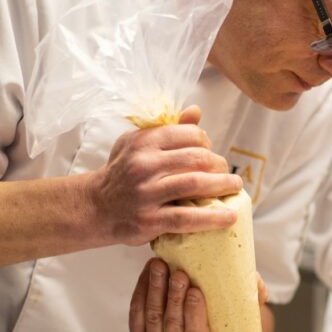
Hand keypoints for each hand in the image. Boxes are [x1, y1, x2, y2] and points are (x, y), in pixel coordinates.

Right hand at [86, 106, 242, 245]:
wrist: (96, 207)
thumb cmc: (122, 173)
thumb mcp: (137, 144)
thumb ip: (168, 129)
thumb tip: (196, 111)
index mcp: (144, 142)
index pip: (190, 135)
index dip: (207, 144)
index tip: (211, 154)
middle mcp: (145, 165)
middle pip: (198, 159)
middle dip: (220, 165)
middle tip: (227, 173)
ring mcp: (147, 193)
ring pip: (196, 184)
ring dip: (223, 185)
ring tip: (235, 188)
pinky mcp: (151, 220)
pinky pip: (188, 217)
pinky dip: (212, 218)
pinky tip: (229, 217)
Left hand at [129, 259, 268, 331]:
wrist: (204, 322)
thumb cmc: (226, 317)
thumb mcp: (243, 310)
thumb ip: (253, 297)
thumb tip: (257, 285)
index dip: (194, 315)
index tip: (196, 291)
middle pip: (172, 327)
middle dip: (174, 297)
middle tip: (178, 273)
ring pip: (152, 318)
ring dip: (155, 290)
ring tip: (161, 266)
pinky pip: (136, 314)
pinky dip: (141, 291)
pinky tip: (149, 272)